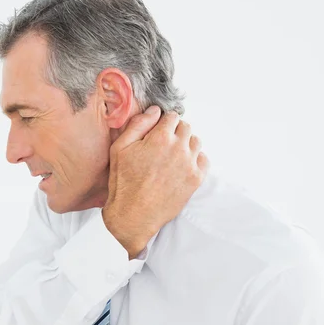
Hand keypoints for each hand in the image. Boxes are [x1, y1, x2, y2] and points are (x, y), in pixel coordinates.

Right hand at [102, 106, 208, 258]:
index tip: (158, 130)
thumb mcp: (120, 148)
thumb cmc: (124, 182)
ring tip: (172, 155)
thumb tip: (154, 111)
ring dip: (186, 144)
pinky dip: (195, 159)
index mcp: (160, 137)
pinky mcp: (196, 179)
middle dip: (175, 131)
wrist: (134, 214)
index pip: (172, 116)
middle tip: (163, 144)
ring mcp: (189, 164)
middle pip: (185, 127)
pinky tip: (181, 166)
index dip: (163, 122)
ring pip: (195, 141)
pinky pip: (203, 159)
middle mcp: (178, 148)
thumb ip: (138, 125)